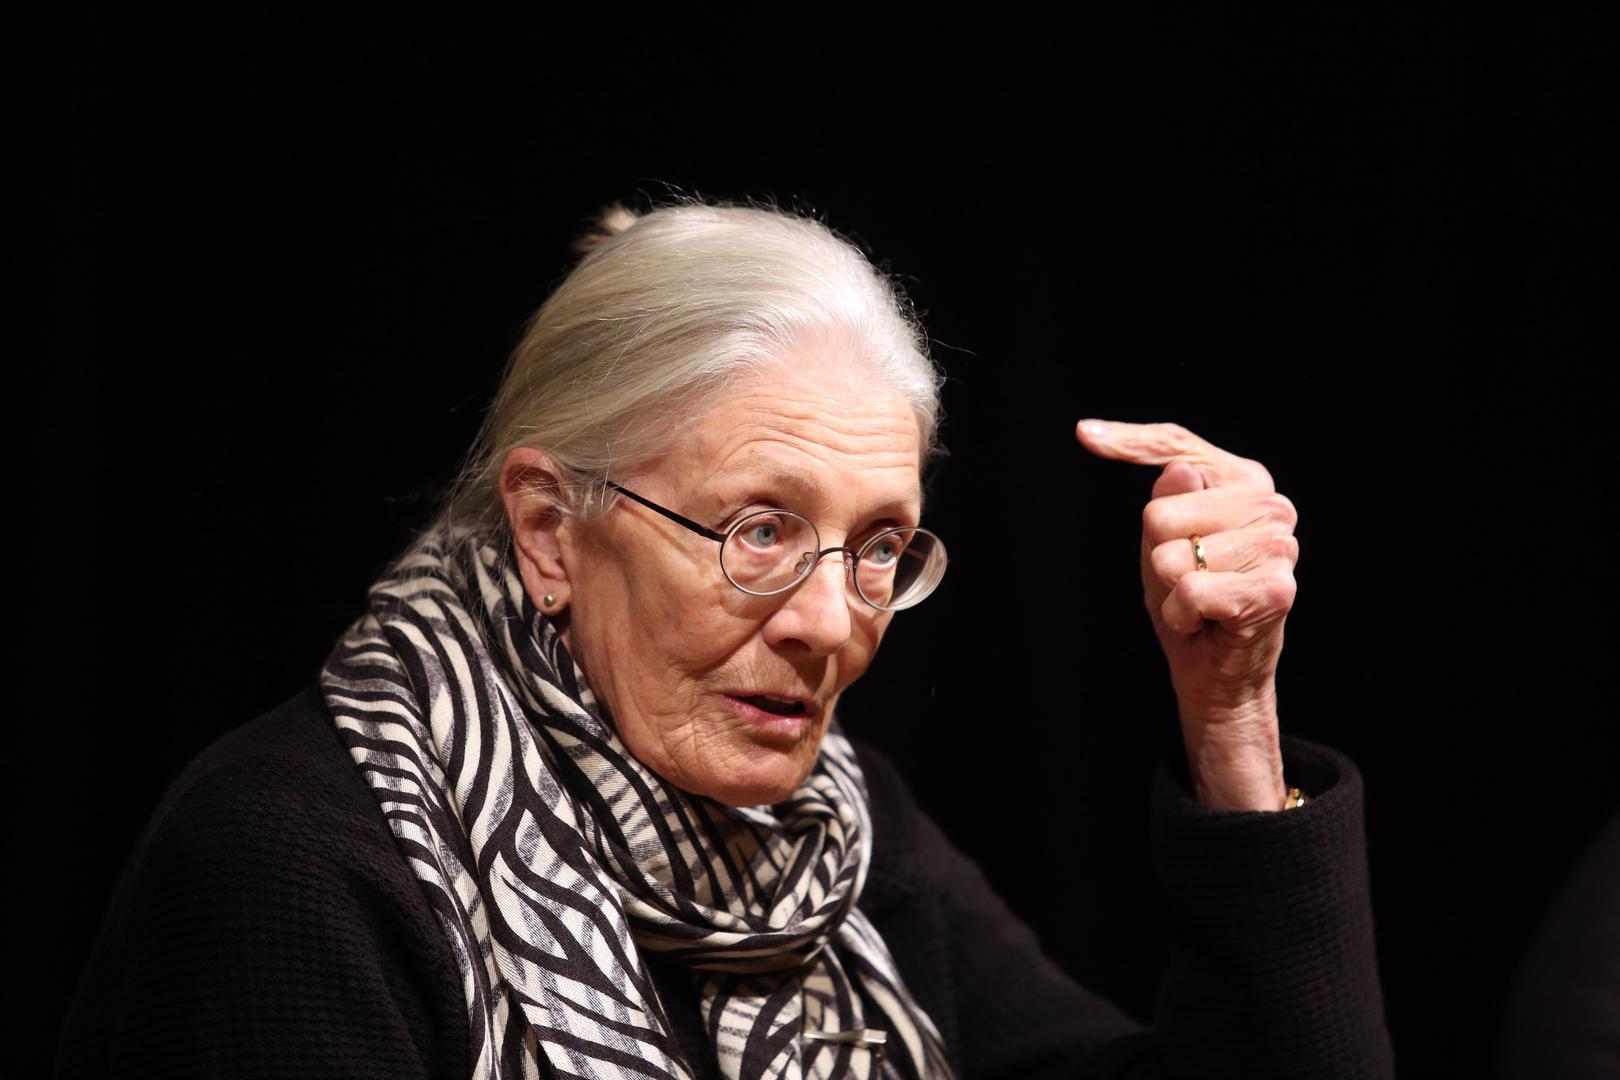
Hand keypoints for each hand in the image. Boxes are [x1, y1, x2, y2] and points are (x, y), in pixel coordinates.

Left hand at [1076, 419, 1298, 810]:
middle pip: (1161, 512)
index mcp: (1244, 483)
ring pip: (1172, 555)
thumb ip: (1164, 502)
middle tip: (1188, 583)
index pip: (1179, 446)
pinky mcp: (1274, 589)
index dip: (1128, 441)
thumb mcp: (1161, 546)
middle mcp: (1270, 506)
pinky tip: (1206, 623)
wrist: (1218, 675)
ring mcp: (1277, 546)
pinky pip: (1190, 591)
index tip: (1083, 433)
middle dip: (1159, 556)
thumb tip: (1179, 470)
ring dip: (1172, 592)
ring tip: (1199, 605)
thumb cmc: (1190, 605)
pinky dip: (1182, 615)